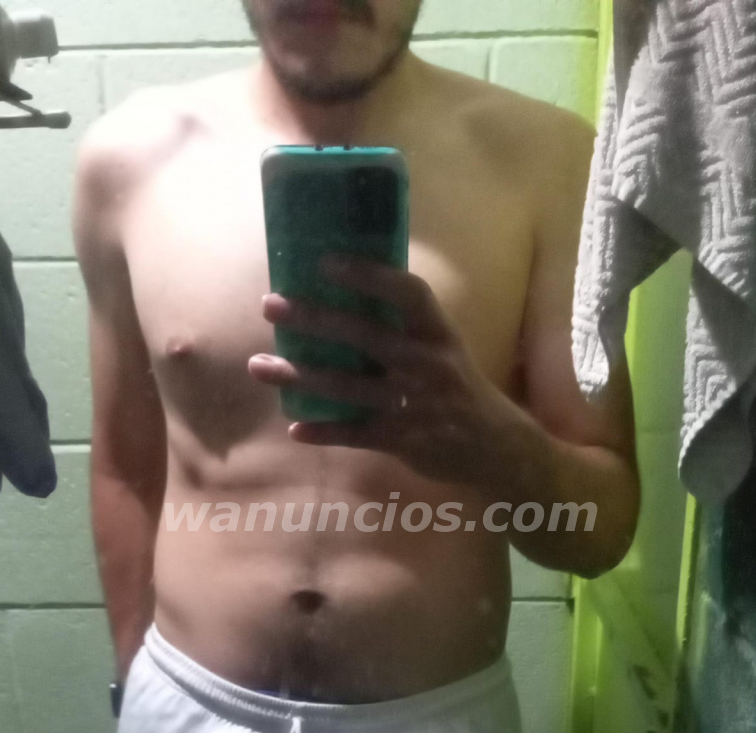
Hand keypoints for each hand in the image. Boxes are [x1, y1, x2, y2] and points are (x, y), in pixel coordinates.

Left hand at [248, 255, 506, 484]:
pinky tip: (295, 429)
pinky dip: (324, 432)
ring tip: (259, 366)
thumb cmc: (457, 386)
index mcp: (438, 333)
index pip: (407, 293)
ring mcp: (415, 404)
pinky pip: (355, 434)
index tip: (326, 262)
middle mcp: (427, 363)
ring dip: (299, 377)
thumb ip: (406, 325)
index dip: (369, 275)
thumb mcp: (444, 348)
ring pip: (347, 387)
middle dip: (314, 319)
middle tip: (271, 306)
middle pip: (364, 335)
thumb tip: (349, 292)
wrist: (496, 446)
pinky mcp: (404, 439)